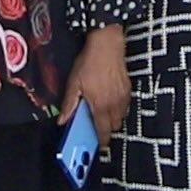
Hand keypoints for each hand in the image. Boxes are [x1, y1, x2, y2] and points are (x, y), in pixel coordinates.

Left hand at [73, 25, 133, 144]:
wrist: (107, 45)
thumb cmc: (89, 63)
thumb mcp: (74, 83)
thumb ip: (69, 104)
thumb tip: (62, 120)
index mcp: (100, 105)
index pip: (103, 130)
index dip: (102, 140)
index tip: (100, 146)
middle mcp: (115, 104)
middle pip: (114, 126)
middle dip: (106, 129)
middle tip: (96, 126)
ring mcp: (123, 97)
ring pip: (121, 117)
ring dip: (112, 119)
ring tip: (101, 113)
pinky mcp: (128, 89)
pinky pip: (125, 106)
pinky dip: (118, 109)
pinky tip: (109, 101)